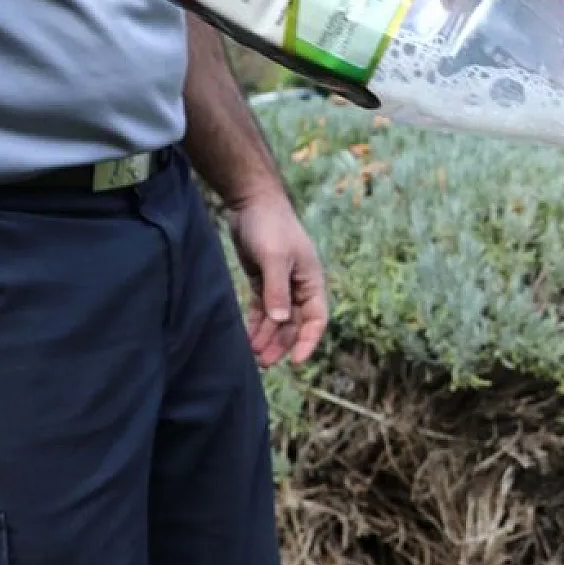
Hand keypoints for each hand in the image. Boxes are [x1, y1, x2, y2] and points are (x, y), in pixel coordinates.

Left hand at [226, 191, 328, 366]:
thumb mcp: (275, 258)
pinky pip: (262, 310)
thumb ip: (277, 290)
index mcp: (312, 281)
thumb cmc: (270, 226)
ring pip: (277, 320)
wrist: (252, 202)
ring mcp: (281, 285)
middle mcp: (299, 287)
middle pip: (294, 324)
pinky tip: (247, 338)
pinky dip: (256, 325)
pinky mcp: (263, 281)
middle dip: (281, 344)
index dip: (308, 341)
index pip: (316, 319)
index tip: (297, 361)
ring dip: (268, 338)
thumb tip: (280, 321)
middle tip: (264, 362)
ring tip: (253, 356)